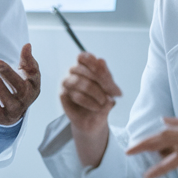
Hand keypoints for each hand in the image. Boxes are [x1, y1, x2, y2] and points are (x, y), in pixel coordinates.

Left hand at [0, 43, 40, 126]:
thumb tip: (27, 45)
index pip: (33, 73)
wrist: (14, 111)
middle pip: (16, 84)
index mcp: (33, 86)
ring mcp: (14, 110)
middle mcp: (25, 100)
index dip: (28, 61)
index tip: (23, 48)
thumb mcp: (26, 74)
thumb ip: (27, 60)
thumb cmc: (21, 87)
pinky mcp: (1, 117)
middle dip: (5, 71)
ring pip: (0, 92)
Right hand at [59, 52, 121, 167]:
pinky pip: (77, 96)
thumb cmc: (101, 101)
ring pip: (80, 82)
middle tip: (114, 93)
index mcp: (85, 66)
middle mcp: (74, 72)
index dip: (92, 61)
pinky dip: (90, 102)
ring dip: (96, 93)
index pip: (83, 57)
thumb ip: (106, 76)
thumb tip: (101, 60)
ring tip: (104, 101)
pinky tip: (96, 107)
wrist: (94, 120)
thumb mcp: (110, 89)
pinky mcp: (63, 95)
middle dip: (102, 81)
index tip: (103, 69)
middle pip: (84, 70)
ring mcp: (66, 83)